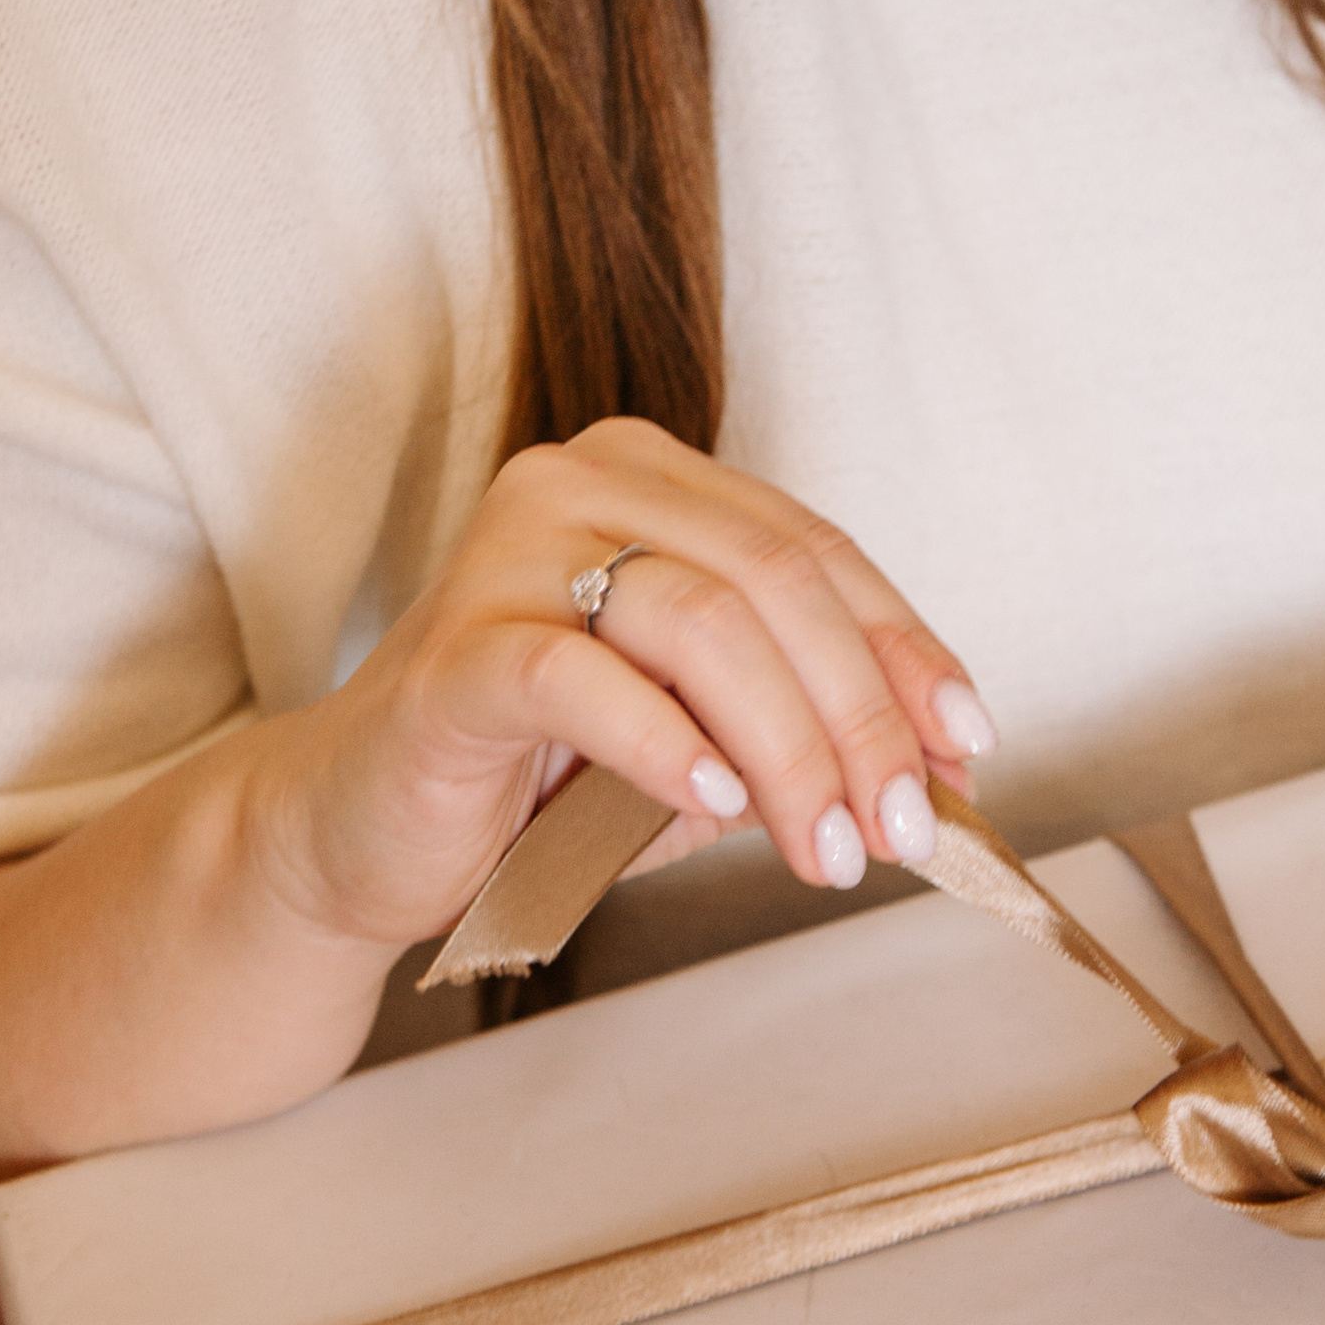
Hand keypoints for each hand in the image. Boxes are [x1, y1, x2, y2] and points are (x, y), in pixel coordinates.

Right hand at [243, 418, 996, 962]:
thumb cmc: (538, 777)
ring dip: (789, 748)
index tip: (965, 746)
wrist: (359, 832)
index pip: (815, 550)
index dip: (904, 649)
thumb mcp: (699, 734)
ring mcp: (507, 554)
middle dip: (861, 714)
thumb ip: (798, 718)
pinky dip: (667, 744)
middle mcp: (577, 483)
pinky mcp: (454, 650)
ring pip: (700, 621)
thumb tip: (940, 764)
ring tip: (825, 847)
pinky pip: (583, 680)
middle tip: (902, 826)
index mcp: (648, 477)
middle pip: (773, 579)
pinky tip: (714, 803)